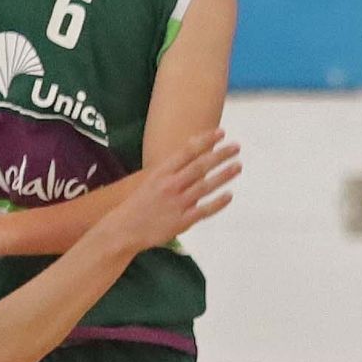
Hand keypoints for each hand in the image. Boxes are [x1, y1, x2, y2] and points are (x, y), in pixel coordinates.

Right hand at [110, 131, 239, 252]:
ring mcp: (177, 204)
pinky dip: (218, 203)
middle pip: (200, 166)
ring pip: (205, 186)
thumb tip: (193, 154)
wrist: (124, 229)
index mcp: (160, 173)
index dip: (205, 140)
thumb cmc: (139, 204)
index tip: (221, 132)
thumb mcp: (151, 181)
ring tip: (238, 166)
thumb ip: (171, 170)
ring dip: (223, 175)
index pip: (187, 151)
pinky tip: (229, 195)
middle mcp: (170, 185)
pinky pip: (204, 210)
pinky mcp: (182, 222)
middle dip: (220, 155)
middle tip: (236, 146)